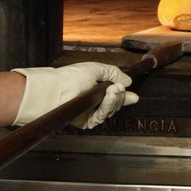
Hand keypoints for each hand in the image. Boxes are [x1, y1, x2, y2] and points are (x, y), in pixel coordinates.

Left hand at [11, 63, 138, 128]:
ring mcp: (90, 112)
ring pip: (111, 110)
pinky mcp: (86, 121)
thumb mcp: (96, 69)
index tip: (133, 95)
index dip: (124, 95)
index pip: (114, 95)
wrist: (58, 89)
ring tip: (113, 90)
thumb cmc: (72, 77)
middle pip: (115, 103)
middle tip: (117, 87)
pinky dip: (108, 107)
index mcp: (95, 88)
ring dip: (115, 100)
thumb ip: (114, 73)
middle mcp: (93, 101)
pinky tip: (109, 97)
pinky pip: (102, 117)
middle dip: (119, 95)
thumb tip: (129, 82)